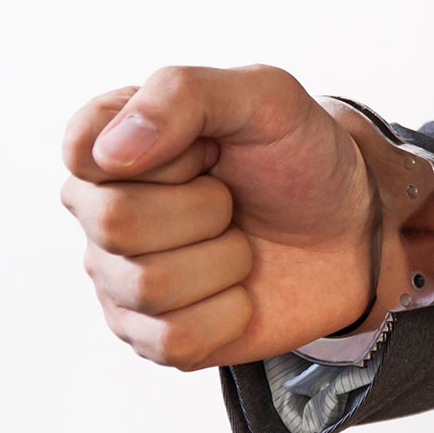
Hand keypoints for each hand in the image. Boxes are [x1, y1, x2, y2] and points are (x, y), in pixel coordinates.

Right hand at [60, 65, 380, 370]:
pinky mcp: (148, 335)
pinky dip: (229, 313)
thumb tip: (110, 152)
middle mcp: (98, 208)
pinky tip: (239, 289)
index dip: (164, 153)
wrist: (351, 230)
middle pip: (116, 222)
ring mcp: (117, 276)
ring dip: (224, 260)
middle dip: (205, 208)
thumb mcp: (265, 96)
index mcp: (111, 140)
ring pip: (147, 285)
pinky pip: (173, 339)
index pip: (82, 149)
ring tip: (239, 241)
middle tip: (232, 198)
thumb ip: (184, 93)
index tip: (209, 149)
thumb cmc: (299, 157)